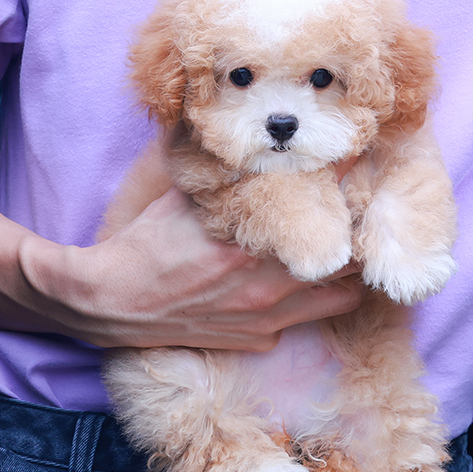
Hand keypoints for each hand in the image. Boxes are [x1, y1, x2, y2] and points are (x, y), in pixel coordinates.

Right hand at [22, 187, 363, 350]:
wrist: (112, 304)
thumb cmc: (145, 244)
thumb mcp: (183, 195)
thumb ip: (224, 171)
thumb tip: (241, 132)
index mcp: (252, 241)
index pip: (325, 202)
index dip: (348, 176)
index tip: (357, 156)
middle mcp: (269, 284)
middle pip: (351, 258)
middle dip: (360, 230)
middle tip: (361, 207)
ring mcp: (268, 317)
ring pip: (341, 296)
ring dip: (346, 272)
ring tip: (343, 247)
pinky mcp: (259, 339)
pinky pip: (303, 319)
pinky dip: (308, 299)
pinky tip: (296, 281)